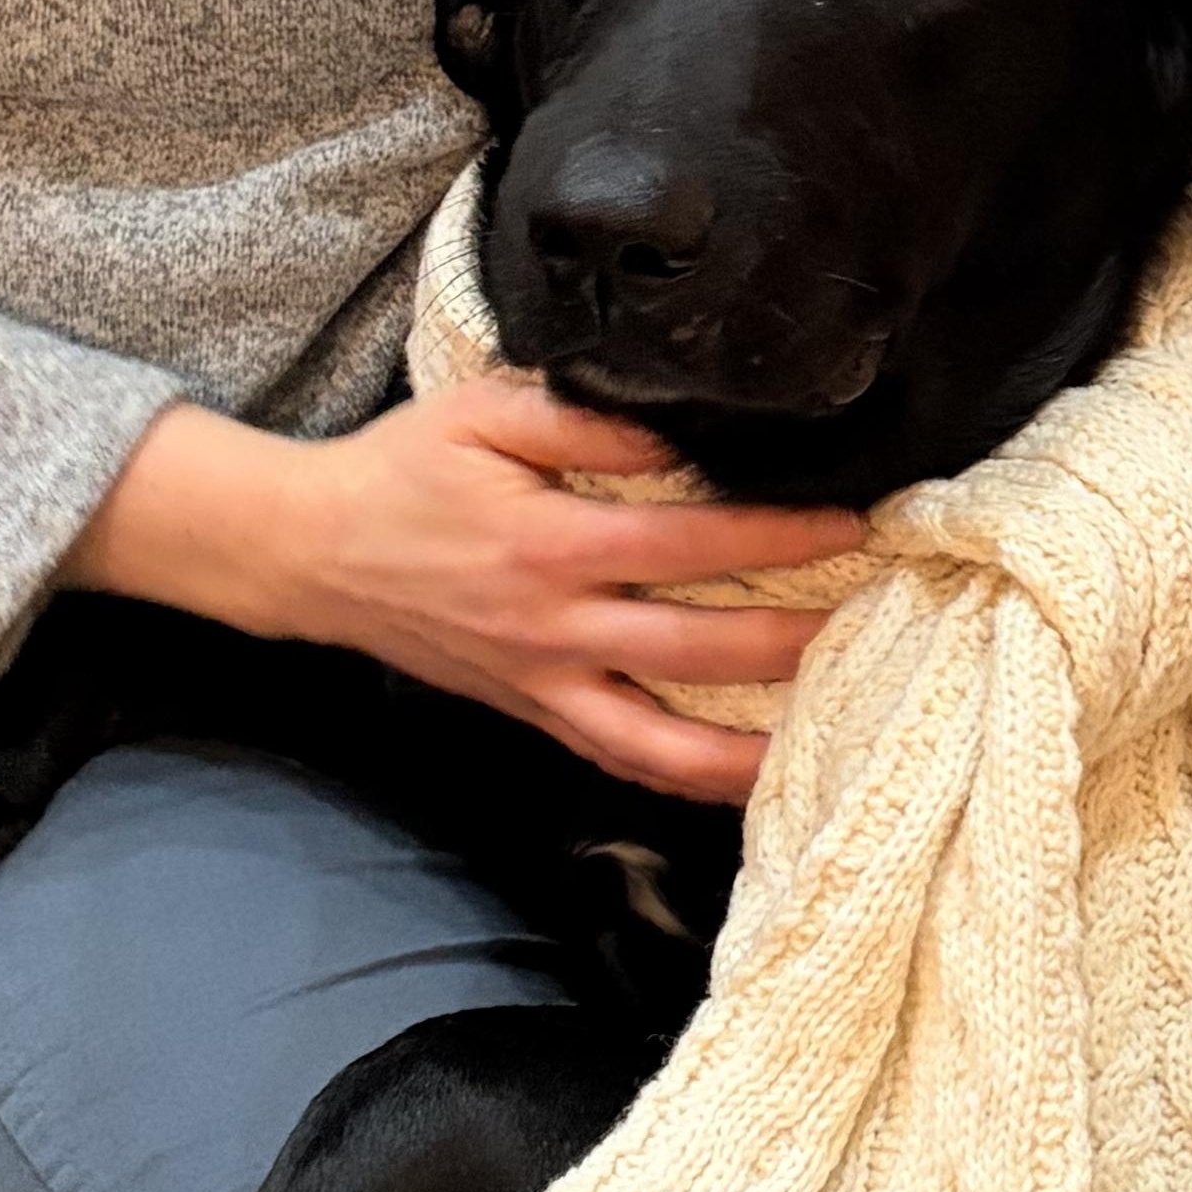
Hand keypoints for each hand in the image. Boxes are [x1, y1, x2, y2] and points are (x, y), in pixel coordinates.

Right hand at [62, 386, 864, 801]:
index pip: (693, 544)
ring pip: (662, 742)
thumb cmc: (403, 469)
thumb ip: (586, 418)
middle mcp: (554, 627)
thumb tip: (681, 433)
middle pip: (699, 648)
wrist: (310, 551)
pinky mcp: (531, 712)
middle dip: (797, 640)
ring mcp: (543, 684)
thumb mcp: (484, 412)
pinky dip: (685, 777)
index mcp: (550, 543)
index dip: (781, 536)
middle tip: (881, 622)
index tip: (856, 524)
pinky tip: (745, 778)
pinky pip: (619, 759)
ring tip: (835, 735)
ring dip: (751, 748)